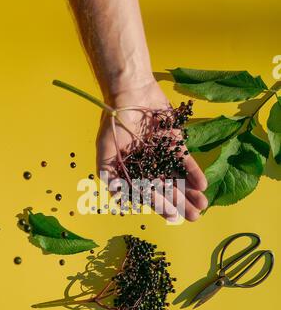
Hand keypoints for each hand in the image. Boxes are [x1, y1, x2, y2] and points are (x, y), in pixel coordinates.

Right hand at [96, 80, 207, 221]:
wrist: (130, 92)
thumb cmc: (113, 122)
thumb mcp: (105, 150)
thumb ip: (109, 174)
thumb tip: (116, 197)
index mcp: (132, 172)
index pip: (148, 193)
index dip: (160, 205)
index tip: (172, 217)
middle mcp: (149, 167)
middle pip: (167, 189)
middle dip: (180, 203)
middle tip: (195, 217)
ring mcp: (163, 156)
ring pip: (179, 178)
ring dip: (191, 192)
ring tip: (203, 205)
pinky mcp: (176, 143)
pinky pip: (186, 160)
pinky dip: (194, 172)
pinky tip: (203, 184)